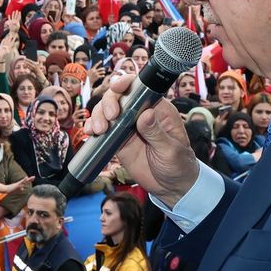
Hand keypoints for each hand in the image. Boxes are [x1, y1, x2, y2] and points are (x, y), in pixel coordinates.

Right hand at [84, 73, 198, 205]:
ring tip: (98, 130)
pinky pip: (102, 129)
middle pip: (119, 96)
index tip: (117, 88)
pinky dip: (92, 128)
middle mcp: (141, 114)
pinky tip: (91, 133)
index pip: (141, 88)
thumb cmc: (179, 165)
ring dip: (97, 115)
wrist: (171, 187)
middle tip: (109, 117)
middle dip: (108, 102)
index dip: (127, 83)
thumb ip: (157, 133)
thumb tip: (146, 114)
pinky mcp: (118, 140)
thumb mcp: (171, 150)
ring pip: (106, 111)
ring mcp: (127, 126)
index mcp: (159, 110)